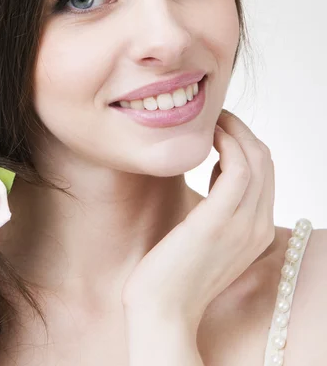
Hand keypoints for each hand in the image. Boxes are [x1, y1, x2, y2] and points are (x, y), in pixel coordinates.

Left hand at [121, 109, 275, 327]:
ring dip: (235, 131)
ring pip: (257, 158)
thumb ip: (218, 207)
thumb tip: (214, 173)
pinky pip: (238, 167)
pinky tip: (208, 137)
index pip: (266, 173)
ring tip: (213, 122)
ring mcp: (243, 225)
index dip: (246, 144)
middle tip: (218, 119)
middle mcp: (259, 227)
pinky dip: (227, 143)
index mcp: (258, 231)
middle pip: (266, 161)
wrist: (161, 309)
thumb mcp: (207, 234)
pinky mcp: (219, 220)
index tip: (221, 130)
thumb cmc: (174, 269)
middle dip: (243, 131)